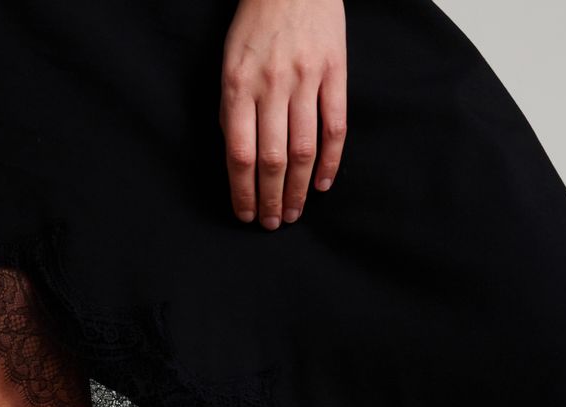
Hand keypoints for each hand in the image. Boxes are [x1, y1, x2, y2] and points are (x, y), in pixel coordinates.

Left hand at [220, 0, 346, 227]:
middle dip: (270, 199)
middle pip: (271, 160)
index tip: (245, 215)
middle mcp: (272, 84)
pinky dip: (329, 162)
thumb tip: (239, 159)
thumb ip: (232, 109)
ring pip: (303, 150)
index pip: (239, 154)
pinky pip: (335, 127)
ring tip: (292, 213)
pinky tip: (321, 184)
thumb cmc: (257, 24)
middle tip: (271, 224)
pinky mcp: (334, 72)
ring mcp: (306, 78)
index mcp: (239, 85)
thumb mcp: (230, 63)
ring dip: (297, 189)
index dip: (242, 192)